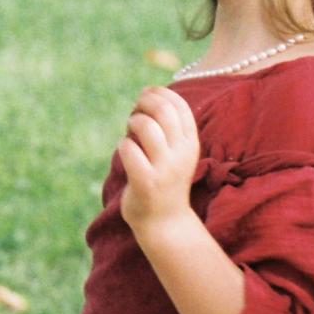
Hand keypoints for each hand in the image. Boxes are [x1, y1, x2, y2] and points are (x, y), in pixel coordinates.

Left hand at [118, 85, 201, 238]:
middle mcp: (182, 154)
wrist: (165, 222)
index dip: (159, 93)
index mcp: (191, 143)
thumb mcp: (176, 151)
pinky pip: (127, 149)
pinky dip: (122, 145)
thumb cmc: (165, 180)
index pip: (179, 105)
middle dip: (143, 103)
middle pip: (162, 111)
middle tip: (134, 112)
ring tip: (130, 133)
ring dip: (132, 122)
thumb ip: (168, 125)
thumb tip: (148, 91)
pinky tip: (126, 153)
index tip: (146, 97)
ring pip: (144, 126)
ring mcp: (164, 169)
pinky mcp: (145, 183)